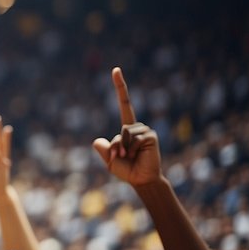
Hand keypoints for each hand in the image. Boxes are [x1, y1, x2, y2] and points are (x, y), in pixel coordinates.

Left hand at [92, 68, 161, 185]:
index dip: (120, 86)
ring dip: (123, 148)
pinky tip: (137, 155)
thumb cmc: (126, 170)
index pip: (124, 103)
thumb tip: (97, 141)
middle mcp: (137, 127)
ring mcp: (145, 131)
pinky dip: (130, 149)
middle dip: (116, 147)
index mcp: (127, 128)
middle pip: (120, 131)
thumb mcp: (110, 159)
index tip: (116, 69)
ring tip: (130, 157)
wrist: (141, 180)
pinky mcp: (151, 136)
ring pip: (125, 133)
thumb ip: (104, 150)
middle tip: (121, 158)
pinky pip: (134, 138)